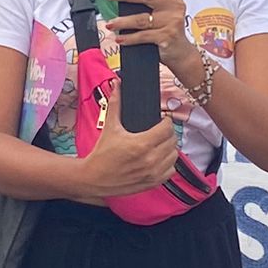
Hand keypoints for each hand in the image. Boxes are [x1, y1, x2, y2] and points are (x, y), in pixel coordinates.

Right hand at [78, 79, 180, 196]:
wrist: (93, 178)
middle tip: (160, 130)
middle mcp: (150, 159)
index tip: (161, 120)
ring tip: (160, 143)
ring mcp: (152, 173)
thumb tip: (117, 84)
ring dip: (169, 148)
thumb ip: (116, 103)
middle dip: (167, 133)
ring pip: (174, 155)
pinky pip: (170, 171)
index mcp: (141, 144)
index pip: (167, 128)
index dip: (166, 121)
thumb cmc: (101, 154)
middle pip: (172, 140)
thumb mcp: (110, 126)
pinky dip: (168, 164)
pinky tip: (159, 158)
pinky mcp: (152, 183)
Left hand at [104, 0, 194, 76]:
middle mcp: (175, 6)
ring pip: (141, 19)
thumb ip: (150, 1)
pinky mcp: (166, 37)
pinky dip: (129, 38)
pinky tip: (120, 38)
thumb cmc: (167, 27)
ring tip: (110, 23)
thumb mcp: (164, 10)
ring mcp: (172, 22)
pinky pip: (143, 36)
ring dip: (123, 21)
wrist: (180, 52)